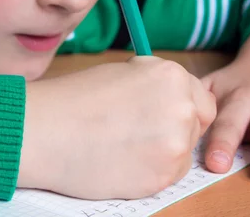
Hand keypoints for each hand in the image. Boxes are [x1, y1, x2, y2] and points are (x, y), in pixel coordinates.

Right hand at [17, 56, 216, 199]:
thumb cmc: (76, 99)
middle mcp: (182, 108)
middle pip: (196, 125)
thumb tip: (175, 97)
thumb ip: (157, 85)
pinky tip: (123, 161)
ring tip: (126, 146)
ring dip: (163, 151)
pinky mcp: (162, 177)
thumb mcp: (125, 72)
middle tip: (140, 132)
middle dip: (175, 129)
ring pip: (184, 152)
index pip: (202, 98)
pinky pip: (169, 175)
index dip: (182, 107)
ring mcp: (175, 144)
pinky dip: (151, 171)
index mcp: (172, 76)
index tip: (163, 115)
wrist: (46, 131)